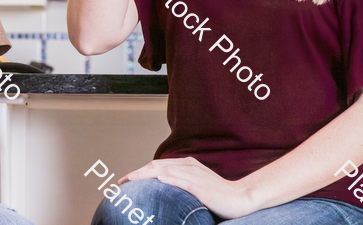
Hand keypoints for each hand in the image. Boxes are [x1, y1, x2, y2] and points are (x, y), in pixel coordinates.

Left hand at [119, 157, 256, 218]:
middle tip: (121, 182)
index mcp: (186, 164)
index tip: (125, 180)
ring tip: (132, 180)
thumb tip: (160, 184)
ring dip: (147, 175)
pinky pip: (184, 181)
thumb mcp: (195, 183)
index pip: (157, 165)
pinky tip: (159, 179)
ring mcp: (195, 175)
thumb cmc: (217, 193)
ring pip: (166, 171)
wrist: (240, 197)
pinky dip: (171, 179)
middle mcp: (188, 166)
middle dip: (137, 173)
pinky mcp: (202, 187)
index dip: (139, 171)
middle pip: (157, 166)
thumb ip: (179, 181)